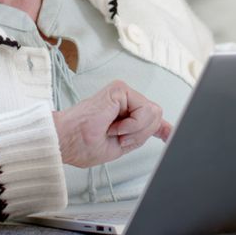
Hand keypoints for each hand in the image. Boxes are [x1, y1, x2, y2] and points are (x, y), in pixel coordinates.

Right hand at [52, 80, 171, 168]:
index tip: (170, 135)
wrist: (65, 140)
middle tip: (117, 136)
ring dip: (134, 130)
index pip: (149, 117)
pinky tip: (113, 125)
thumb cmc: (82, 144)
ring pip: (153, 114)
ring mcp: (122, 92)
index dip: (163, 127)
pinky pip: (144, 111)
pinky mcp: (120, 89)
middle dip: (140, 133)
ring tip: (113, 131)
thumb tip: (166, 129)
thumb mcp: (121, 145)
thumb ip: (142, 134)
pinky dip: (131, 125)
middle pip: (156, 116)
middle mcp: (124, 100)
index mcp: (123, 114)